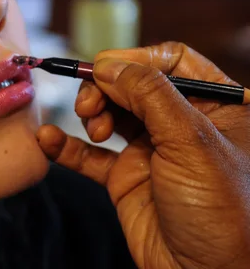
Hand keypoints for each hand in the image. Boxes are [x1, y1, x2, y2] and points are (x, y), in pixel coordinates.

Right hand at [37, 42, 249, 268]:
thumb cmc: (226, 214)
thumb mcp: (191, 142)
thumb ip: (149, 95)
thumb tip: (109, 64)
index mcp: (215, 107)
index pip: (172, 61)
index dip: (135, 60)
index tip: (105, 67)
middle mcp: (182, 124)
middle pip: (132, 85)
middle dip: (106, 88)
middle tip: (91, 105)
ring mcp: (152, 150)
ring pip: (110, 112)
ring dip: (91, 112)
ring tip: (91, 126)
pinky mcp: (126, 177)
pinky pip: (89, 154)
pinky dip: (66, 145)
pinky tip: (48, 139)